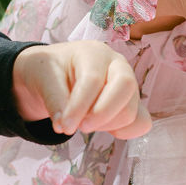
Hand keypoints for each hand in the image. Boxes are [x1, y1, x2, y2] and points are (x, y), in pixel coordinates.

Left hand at [12, 43, 151, 139]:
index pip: (93, 80)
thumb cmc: (52, 71)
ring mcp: (129, 84)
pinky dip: (125, 132)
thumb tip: (64, 126)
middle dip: (103, 113)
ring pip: (131, 109)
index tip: (64, 126)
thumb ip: (53, 99)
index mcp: (94, 53)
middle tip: (81, 127)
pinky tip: (103, 128)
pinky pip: (141, 122)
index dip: (79, 107)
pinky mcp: (133, 103)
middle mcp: (118, 65)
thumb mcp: (44, 77)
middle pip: (126, 86)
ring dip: (106, 124)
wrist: (58, 72)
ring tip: (84, 122)